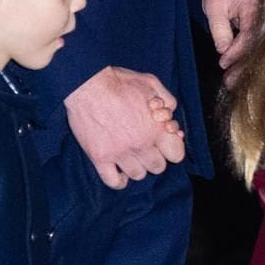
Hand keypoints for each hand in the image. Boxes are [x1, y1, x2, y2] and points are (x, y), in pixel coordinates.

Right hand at [65, 66, 185, 188]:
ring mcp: (120, 153)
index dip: (172, 149)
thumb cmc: (119, 82)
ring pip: (138, 175)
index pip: (177, 154)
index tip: (164, 143)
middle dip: (155, 157)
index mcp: (156, 129)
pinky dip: (119, 181)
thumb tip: (171, 115)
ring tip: (131, 156)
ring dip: (137, 167)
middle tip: (146, 148)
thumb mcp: (151, 83)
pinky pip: (113, 181)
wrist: (87, 84)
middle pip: (158, 167)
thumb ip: (167, 100)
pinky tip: (120, 172)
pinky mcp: (100, 157)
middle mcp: (141, 144)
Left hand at [201, 0, 260, 84]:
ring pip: (257, 48)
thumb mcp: (214, 5)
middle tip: (231, 82)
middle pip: (257, 46)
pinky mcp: (259, 27)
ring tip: (232, 82)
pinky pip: (255, 45)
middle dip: (243, 65)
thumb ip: (220, 28)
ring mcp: (264, 22)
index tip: (223, 62)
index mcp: (255, 8)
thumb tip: (224, 50)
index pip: (249, 35)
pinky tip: (238, 71)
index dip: (237, 51)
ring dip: (245, 65)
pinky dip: (245, 58)